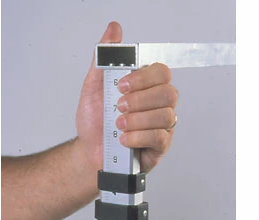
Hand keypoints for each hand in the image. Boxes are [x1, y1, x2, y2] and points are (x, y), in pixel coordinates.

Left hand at [76, 21, 177, 172]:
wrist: (89, 151)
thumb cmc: (95, 122)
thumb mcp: (94, 87)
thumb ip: (104, 59)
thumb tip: (113, 29)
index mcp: (146, 88)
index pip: (161, 73)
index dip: (144, 78)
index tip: (121, 85)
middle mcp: (158, 106)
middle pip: (169, 93)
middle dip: (140, 100)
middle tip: (119, 107)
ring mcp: (161, 127)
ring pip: (166, 116)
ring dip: (138, 120)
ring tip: (118, 125)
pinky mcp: (159, 147)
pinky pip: (160, 137)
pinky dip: (139, 137)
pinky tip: (124, 139)